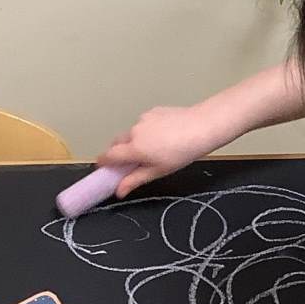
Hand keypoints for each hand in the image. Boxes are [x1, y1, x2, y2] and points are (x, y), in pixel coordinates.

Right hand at [98, 105, 216, 196]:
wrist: (202, 127)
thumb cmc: (181, 153)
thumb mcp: (158, 171)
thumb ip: (134, 180)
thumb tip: (118, 191)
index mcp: (133, 148)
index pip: (107, 155)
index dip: (103, 162)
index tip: (103, 167)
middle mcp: (134, 131)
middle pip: (116, 143)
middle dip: (118, 152)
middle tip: (129, 162)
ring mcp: (143, 119)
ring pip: (131, 133)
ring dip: (134, 141)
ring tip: (153, 148)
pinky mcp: (152, 111)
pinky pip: (143, 124)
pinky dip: (146, 131)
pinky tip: (162, 135)